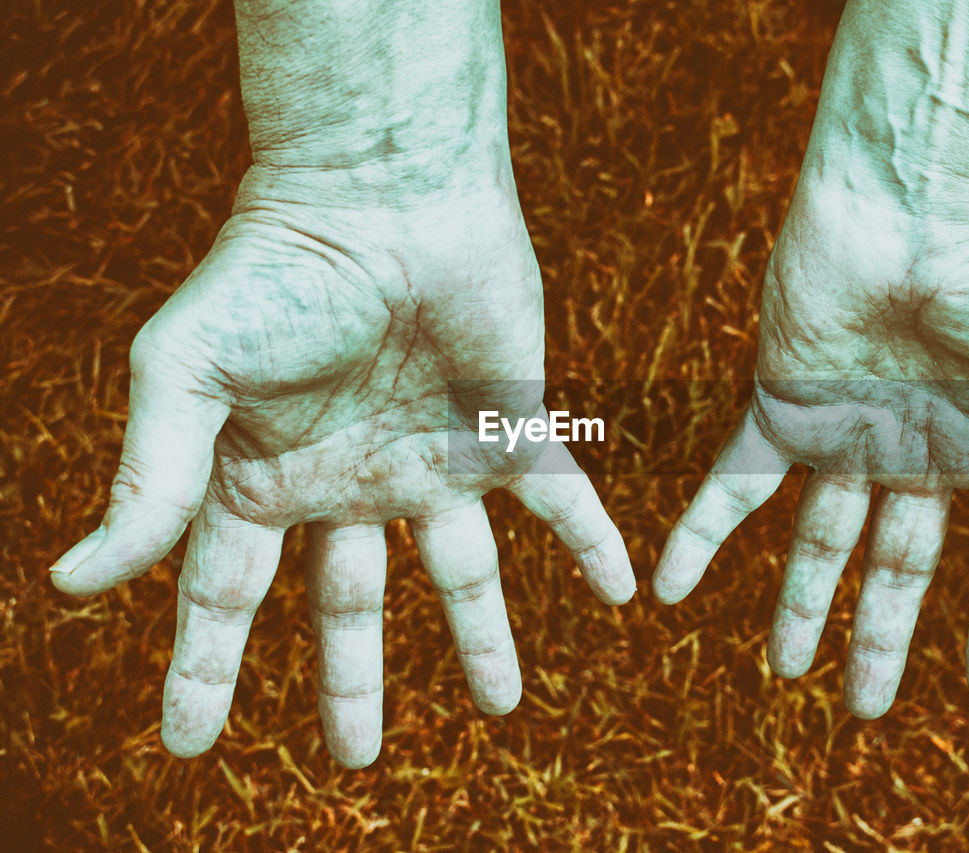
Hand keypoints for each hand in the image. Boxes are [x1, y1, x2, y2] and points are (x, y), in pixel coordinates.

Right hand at [48, 166, 633, 767]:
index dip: (203, 672)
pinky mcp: (510, 426)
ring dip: (484, 637)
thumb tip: (77, 580)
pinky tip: (619, 591)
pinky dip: (591, 544)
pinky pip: (562, 499)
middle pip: (349, 607)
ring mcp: (434, 459)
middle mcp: (352, 482)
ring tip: (504, 701)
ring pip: (463, 573)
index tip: (187, 743)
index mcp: (265, 476)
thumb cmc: (277, 270)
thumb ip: (148, 478)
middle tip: (358, 754)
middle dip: (353, 681)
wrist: (385, 192)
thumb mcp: (187, 375)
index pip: (224, 599)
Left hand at [653, 0, 968, 717]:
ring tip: (784, 670)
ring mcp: (849, 432)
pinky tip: (670, 588)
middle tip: (863, 708)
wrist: (925, 194)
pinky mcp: (780, 405)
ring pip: (818, 541)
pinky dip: (701, 536)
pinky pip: (733, 487)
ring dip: (799, 605)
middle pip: (900, 568)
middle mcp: (923, 451)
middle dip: (883, 637)